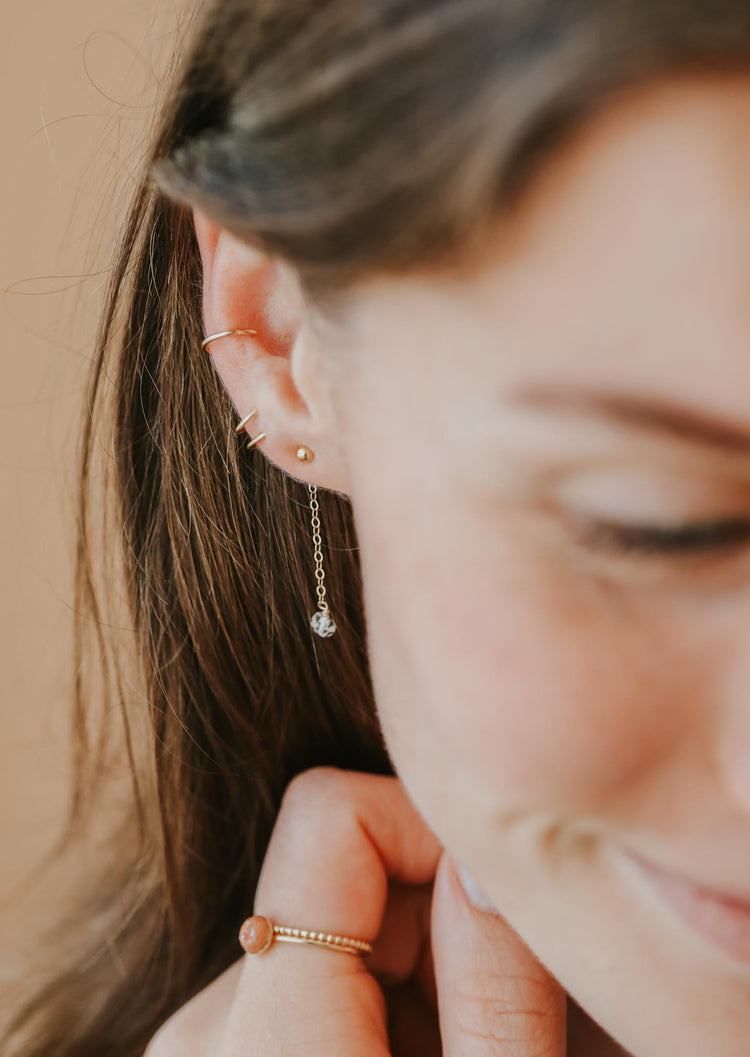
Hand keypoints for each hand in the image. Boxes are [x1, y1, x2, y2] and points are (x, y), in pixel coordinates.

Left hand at [145, 766, 566, 1055]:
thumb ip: (493, 987)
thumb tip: (490, 853)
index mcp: (262, 1039)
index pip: (334, 813)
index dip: (430, 824)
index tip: (507, 892)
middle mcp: (214, 1026)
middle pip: (345, 872)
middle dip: (453, 914)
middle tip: (544, 989)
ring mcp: (218, 1042)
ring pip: (347, 926)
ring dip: (441, 964)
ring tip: (515, 1032)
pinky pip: (329, 981)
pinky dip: (406, 1004)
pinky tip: (461, 1048)